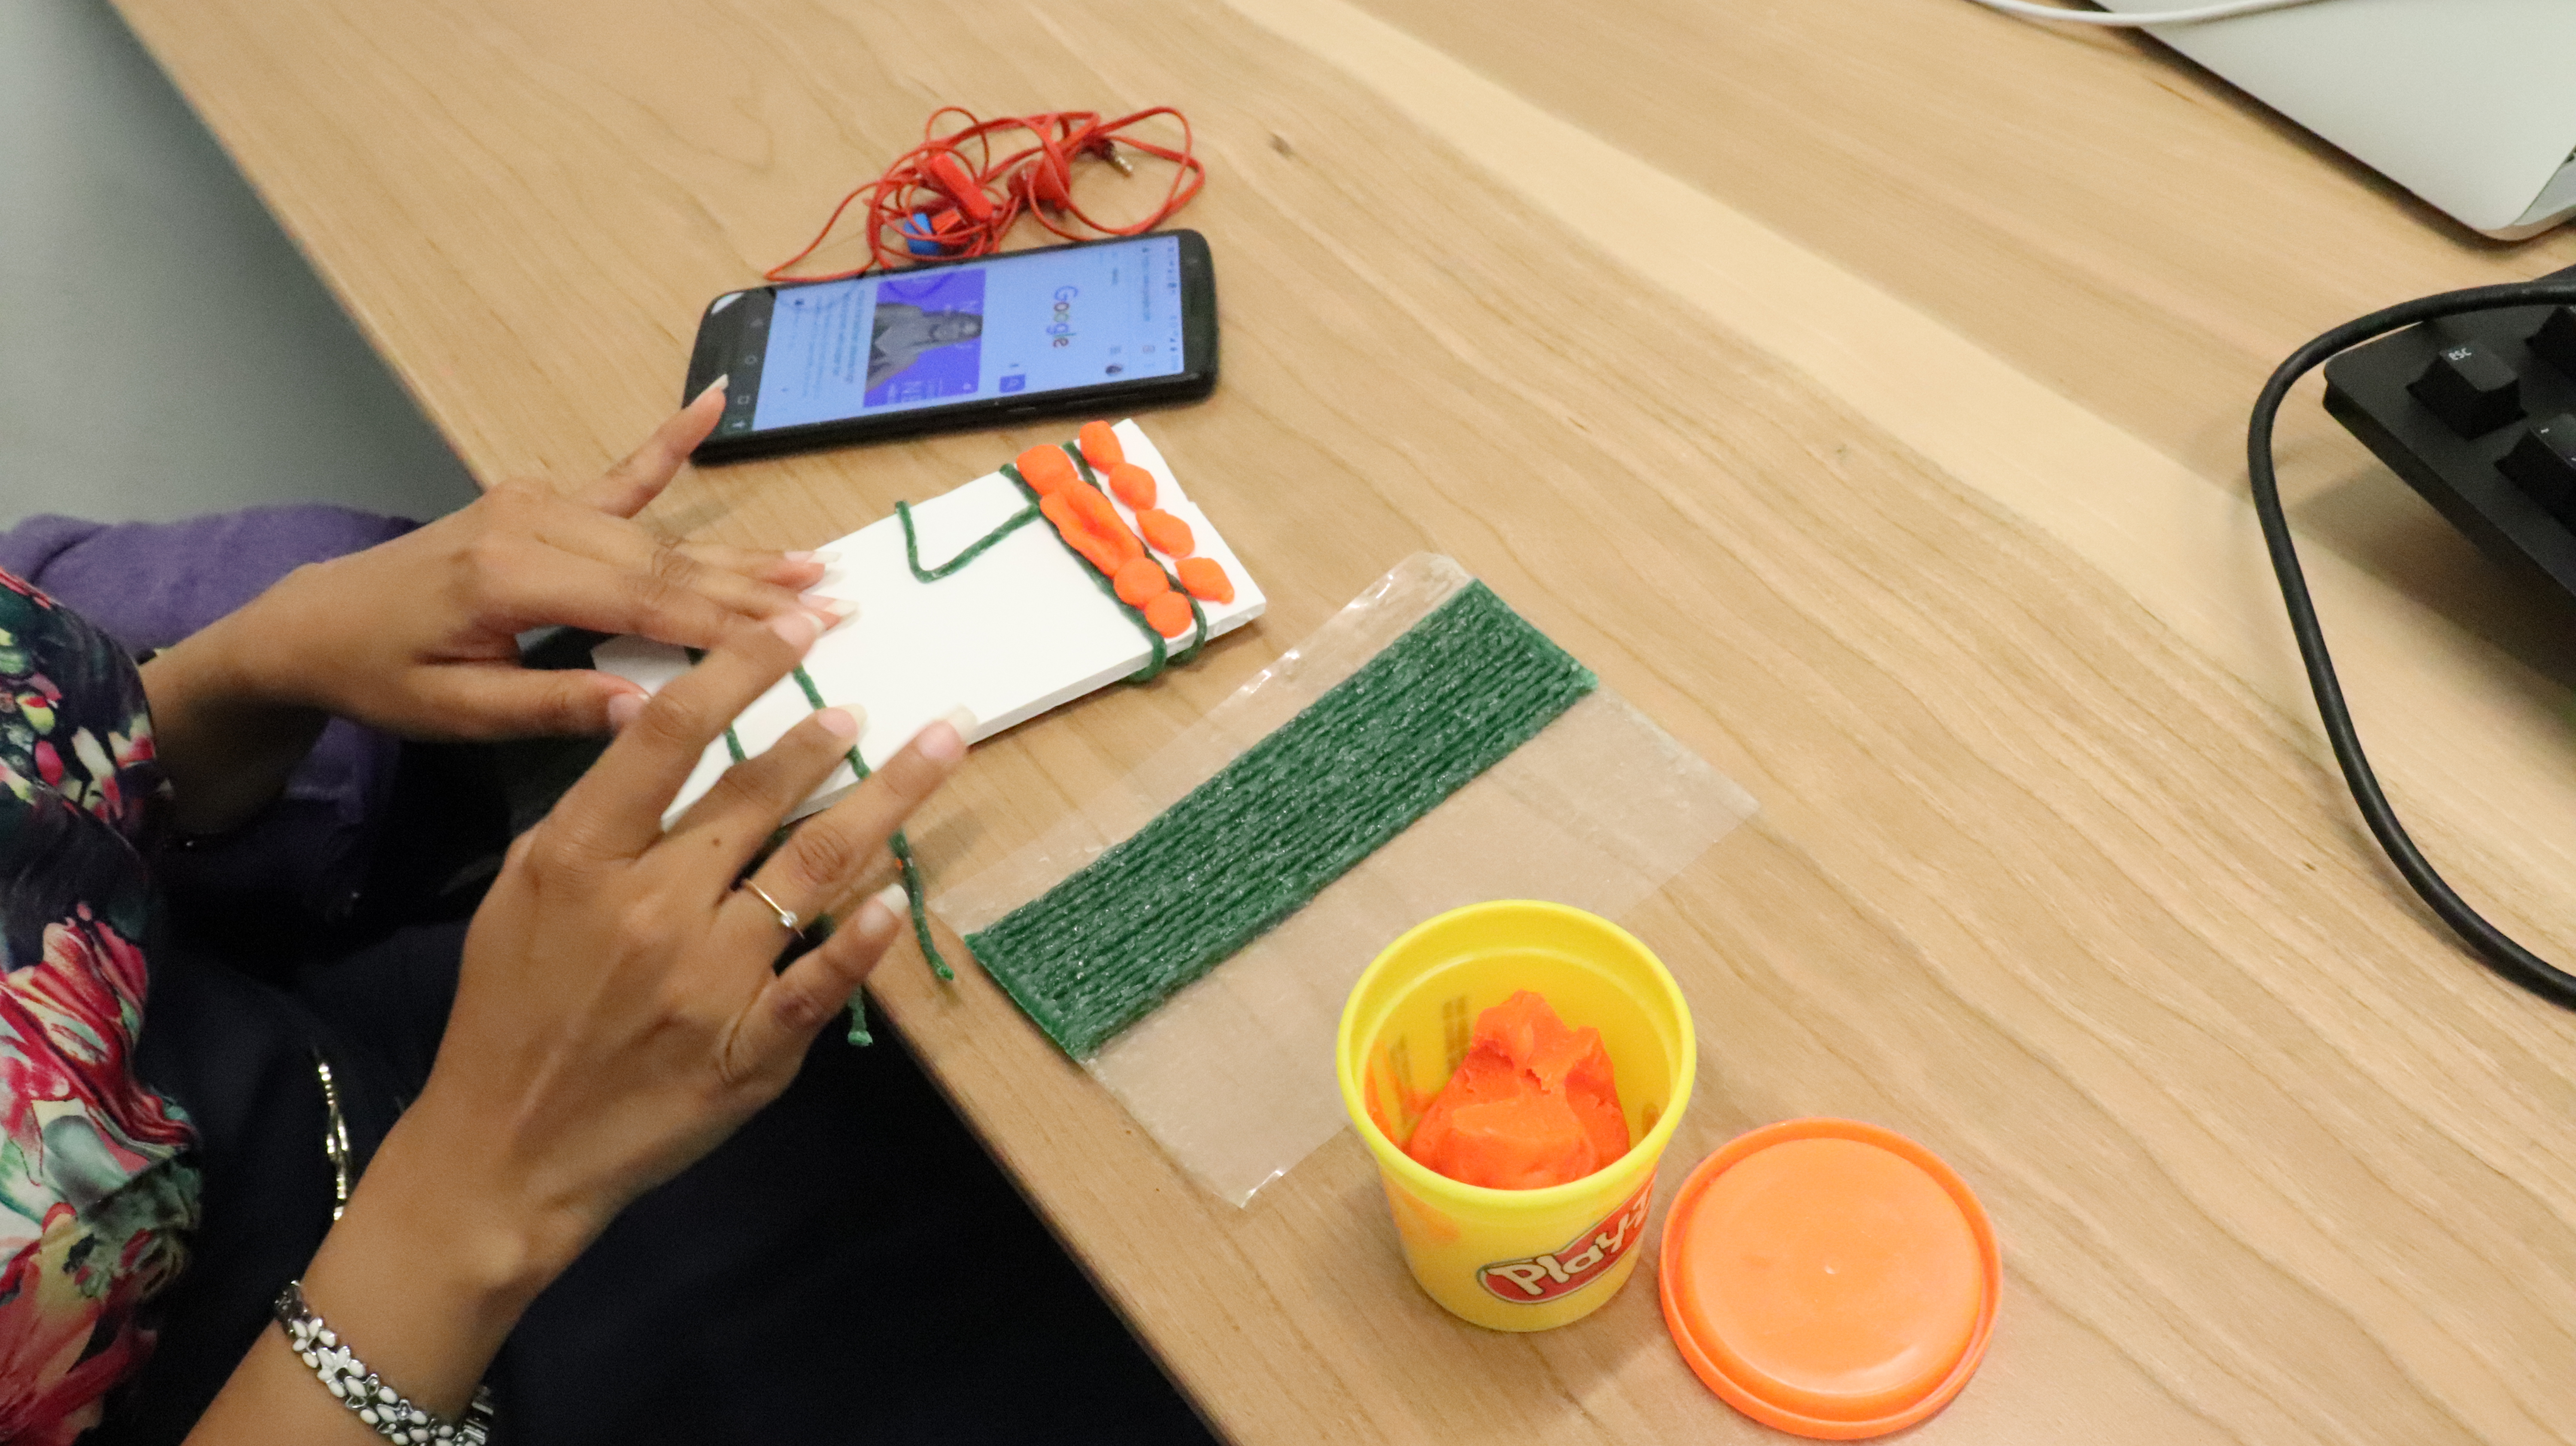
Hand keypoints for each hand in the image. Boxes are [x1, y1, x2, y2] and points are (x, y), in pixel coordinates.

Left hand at [180, 382, 840, 741]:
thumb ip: (550, 708)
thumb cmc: (379, 675)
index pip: (644, 603)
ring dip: (736, 551)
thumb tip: (647, 712)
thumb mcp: (454, 712)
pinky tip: (711, 404)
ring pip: (656, 535)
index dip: (727, 622)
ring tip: (814, 560)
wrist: (311, 621)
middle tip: (837, 602)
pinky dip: (667, 444)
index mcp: (511, 579)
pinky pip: (617, 477)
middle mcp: (532, 525)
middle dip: (755, 588)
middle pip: (665, 564)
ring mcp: (536, 504)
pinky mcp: (535, 502)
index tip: (799, 633)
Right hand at [420, 606, 964, 1263]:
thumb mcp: (524, 892)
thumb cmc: (510, 1010)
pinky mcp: (748, 1049)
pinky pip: (822, 978)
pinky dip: (866, 936)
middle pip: (759, 796)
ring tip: (931, 751)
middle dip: (827, 738)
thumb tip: (663, 733)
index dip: (743, 669)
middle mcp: (652, 908)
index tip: (797, 629)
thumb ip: (595, 815)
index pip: (673, 736)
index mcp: (583, 859)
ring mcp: (708, 981)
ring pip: (813, 870)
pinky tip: (903, 894)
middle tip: (875, 703)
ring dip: (882, 803)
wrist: (506, 1149)